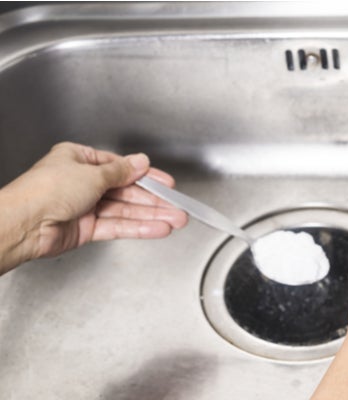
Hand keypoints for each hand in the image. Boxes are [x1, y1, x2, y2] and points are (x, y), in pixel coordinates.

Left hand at [0, 142, 187, 272]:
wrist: (24, 224)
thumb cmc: (46, 190)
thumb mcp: (92, 173)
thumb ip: (121, 171)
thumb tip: (140, 162)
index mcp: (80, 161)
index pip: (121, 168)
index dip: (147, 177)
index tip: (166, 183)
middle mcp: (83, 183)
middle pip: (127, 191)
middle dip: (154, 201)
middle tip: (177, 206)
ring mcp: (86, 207)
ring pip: (126, 211)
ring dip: (152, 216)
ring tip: (175, 220)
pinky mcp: (87, 229)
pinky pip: (118, 226)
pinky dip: (139, 228)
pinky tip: (157, 228)